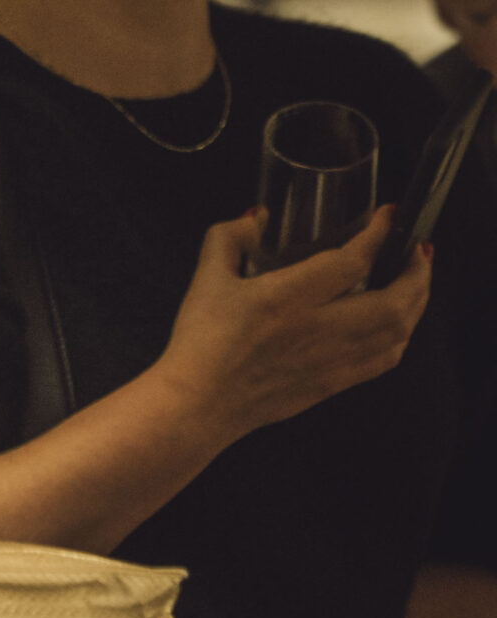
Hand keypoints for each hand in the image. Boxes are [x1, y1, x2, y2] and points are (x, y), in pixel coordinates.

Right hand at [153, 205, 430, 440]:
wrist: (199, 402)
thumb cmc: (199, 341)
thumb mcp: (206, 279)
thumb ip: (228, 238)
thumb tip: (256, 216)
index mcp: (286, 298)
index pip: (351, 261)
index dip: (378, 234)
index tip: (389, 215)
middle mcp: (318, 329)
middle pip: (393, 301)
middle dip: (417, 272)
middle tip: (419, 250)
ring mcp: (331, 360)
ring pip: (397, 331)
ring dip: (416, 302)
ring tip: (417, 281)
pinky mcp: (333, 383)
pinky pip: (385, 359)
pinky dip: (401, 335)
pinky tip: (397, 322)